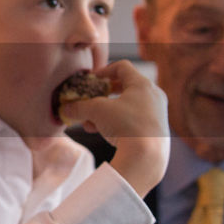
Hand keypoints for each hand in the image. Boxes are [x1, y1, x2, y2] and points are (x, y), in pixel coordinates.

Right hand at [60, 60, 167, 195]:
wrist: (147, 157)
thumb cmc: (125, 125)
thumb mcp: (96, 112)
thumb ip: (79, 107)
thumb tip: (66, 109)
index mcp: (142, 84)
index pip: (122, 67)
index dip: (104, 70)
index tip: (92, 80)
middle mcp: (153, 95)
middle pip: (125, 87)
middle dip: (104, 94)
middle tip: (91, 99)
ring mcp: (157, 113)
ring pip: (128, 105)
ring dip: (107, 111)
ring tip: (90, 123)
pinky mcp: (156, 130)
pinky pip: (134, 119)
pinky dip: (117, 122)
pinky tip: (102, 133)